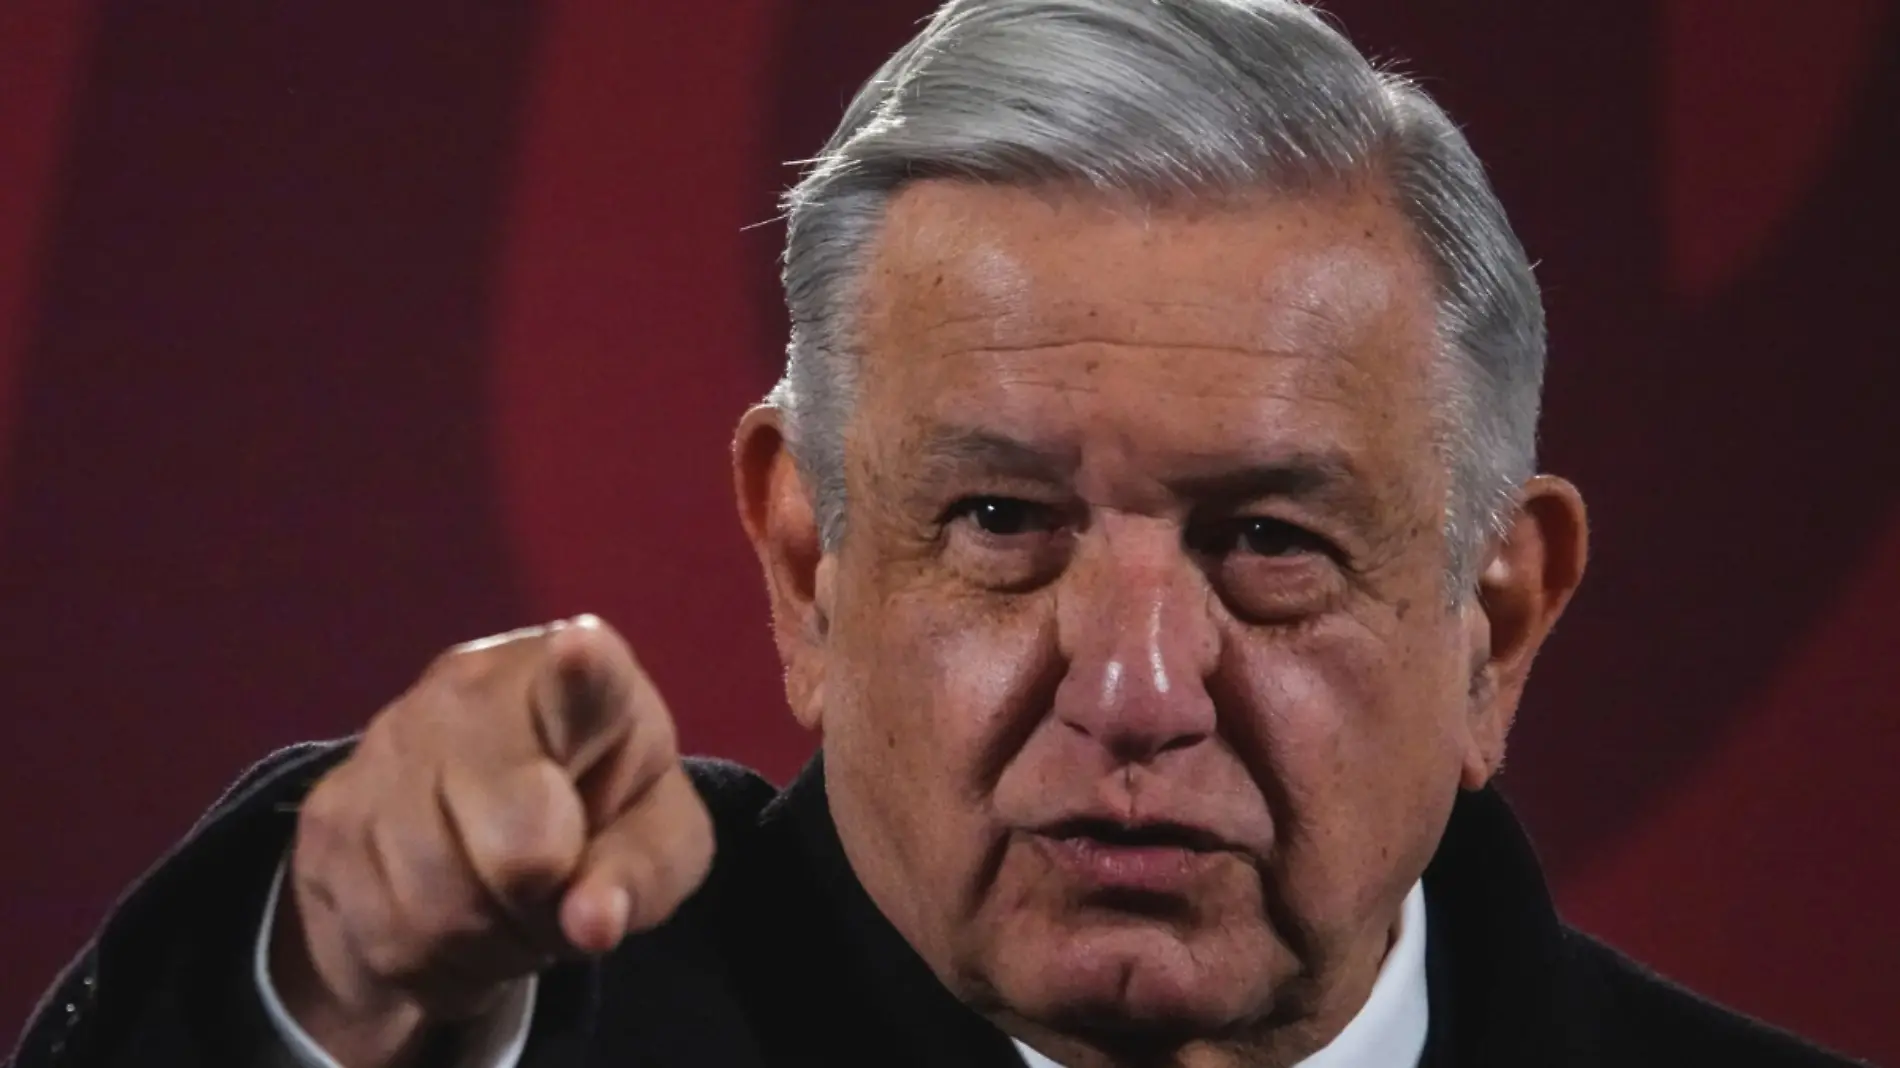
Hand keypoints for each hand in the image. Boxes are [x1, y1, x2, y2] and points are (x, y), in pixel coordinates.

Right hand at [270, 616, 714, 1067]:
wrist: (481, 829)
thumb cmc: (598, 818)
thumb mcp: (657, 843)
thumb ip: (642, 874)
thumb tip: (592, 922)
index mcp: (585, 682)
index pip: (581, 678)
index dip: (581, 671)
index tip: (582, 650)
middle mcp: (474, 690)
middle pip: (515, 850)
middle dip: (544, 904)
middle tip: (557, 889)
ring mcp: (388, 744)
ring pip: (438, 905)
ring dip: (485, 938)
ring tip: (507, 906)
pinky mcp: (329, 810)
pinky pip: (381, 930)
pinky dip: (429, 955)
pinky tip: (451, 919)